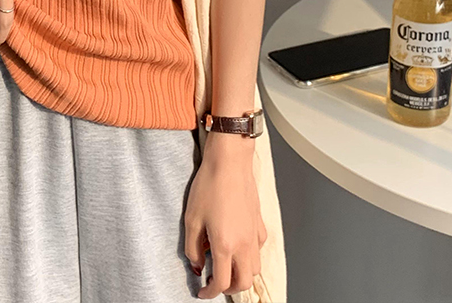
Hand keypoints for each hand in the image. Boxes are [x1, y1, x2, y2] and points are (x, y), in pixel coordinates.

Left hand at [184, 132, 266, 298]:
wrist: (229, 162)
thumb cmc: (210, 184)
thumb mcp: (191, 218)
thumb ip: (192, 247)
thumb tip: (197, 265)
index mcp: (225, 245)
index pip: (221, 283)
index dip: (209, 293)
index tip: (201, 292)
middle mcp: (244, 244)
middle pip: (243, 282)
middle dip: (229, 288)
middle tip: (214, 283)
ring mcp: (254, 235)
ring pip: (254, 269)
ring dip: (241, 274)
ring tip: (225, 265)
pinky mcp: (259, 223)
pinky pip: (258, 249)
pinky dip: (249, 256)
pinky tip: (236, 244)